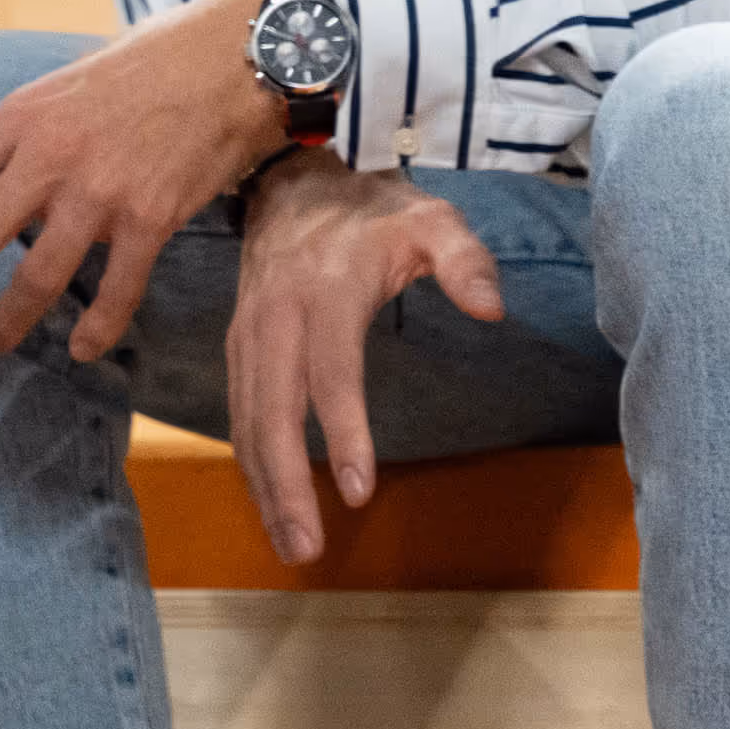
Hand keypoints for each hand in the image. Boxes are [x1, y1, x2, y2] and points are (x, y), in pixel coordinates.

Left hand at [0, 0, 284, 360]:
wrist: (224, 59)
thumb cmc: (139, 72)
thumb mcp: (56, 90)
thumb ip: (17, 140)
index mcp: (15, 119)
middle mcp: (47, 156)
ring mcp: (99, 189)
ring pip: (36, 275)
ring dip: (6, 320)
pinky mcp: (151, 217)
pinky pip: (117, 290)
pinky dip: (97, 328)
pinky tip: (81, 348)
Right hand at [224, 151, 502, 563]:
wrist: (291, 181)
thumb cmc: (371, 212)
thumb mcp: (430, 219)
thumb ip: (464, 259)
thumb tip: (491, 309)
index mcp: (324, 290)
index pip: (330, 371)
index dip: (344, 432)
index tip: (359, 492)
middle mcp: (276, 316)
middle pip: (272, 410)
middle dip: (284, 483)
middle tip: (308, 547)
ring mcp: (248, 332)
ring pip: (248, 418)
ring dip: (264, 485)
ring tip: (291, 543)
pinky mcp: (238, 344)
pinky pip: (240, 410)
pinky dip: (250, 461)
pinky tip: (270, 500)